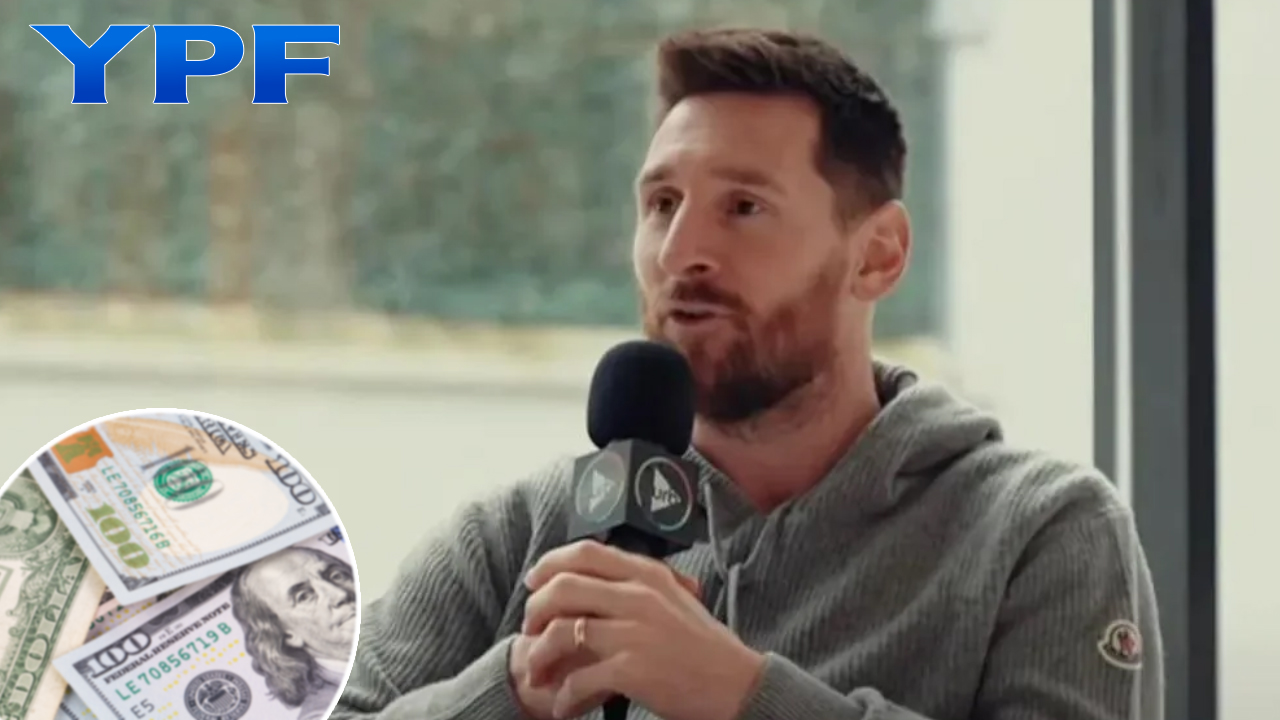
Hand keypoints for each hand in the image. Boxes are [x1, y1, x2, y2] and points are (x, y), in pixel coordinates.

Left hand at [520, 540, 765, 719]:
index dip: (551, 563)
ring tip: (536, 673)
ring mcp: (635, 632)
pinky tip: (562, 708)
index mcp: (648, 574)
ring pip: (563, 632)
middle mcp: (639, 596)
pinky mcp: (633, 669)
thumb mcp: (675, 600)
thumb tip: (598, 581)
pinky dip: (563, 697)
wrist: (737, 685)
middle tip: (528, 630)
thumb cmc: (705, 648)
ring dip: (539, 655)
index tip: (533, 581)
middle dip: (535, 609)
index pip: (586, 552)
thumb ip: (640, 586)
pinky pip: (579, 679)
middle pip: (564, 587)